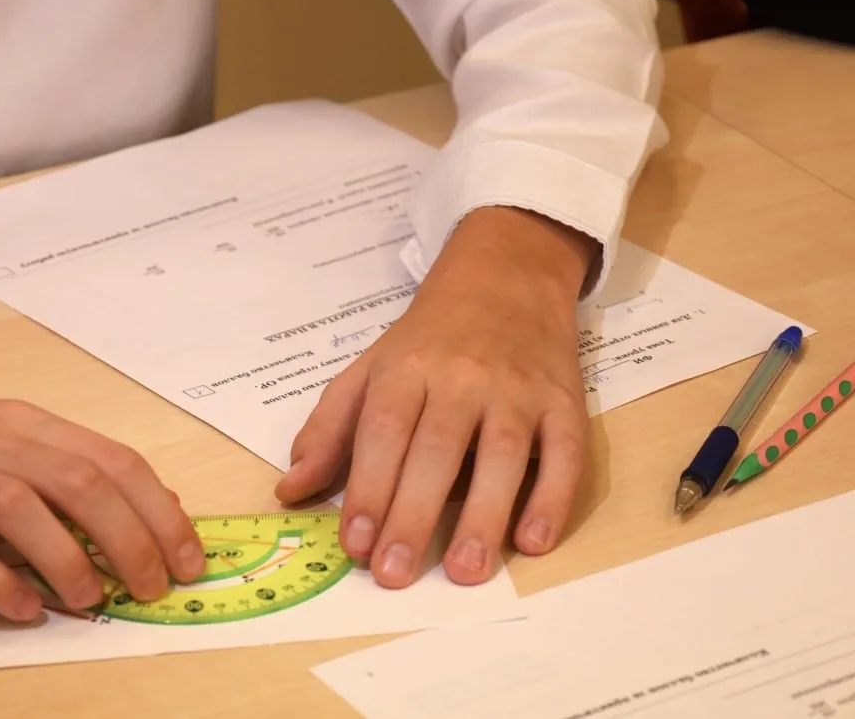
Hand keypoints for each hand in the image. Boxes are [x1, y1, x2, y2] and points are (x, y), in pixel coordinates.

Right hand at [0, 362, 204, 620]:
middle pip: (81, 483)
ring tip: (93, 602)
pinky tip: (23, 610)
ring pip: (24, 508)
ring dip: (71, 560)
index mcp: (21, 423)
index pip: (112, 460)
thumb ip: (51, 470)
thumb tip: (131, 518)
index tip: (189, 557)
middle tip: (154, 588)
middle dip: (132, 539)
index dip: (160, 510)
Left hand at [275, 206, 595, 586]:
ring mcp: (518, 390)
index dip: (368, 488)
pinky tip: (532, 542)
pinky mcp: (564, 403)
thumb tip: (289, 490)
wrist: (504, 279)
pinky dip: (553, 497)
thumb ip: (329, 431)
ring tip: (463, 572)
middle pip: (437, 449)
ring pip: (504, 455)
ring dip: (483, 516)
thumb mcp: (368, 371)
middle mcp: (462, 378)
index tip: (354, 544)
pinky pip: (565, 452)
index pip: (383, 431)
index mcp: (406, 370)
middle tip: (395, 574)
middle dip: (413, 514)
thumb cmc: (426, 341)